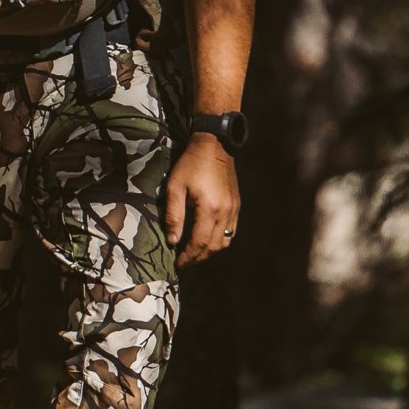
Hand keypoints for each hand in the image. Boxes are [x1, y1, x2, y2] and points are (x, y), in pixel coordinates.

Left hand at [164, 131, 240, 266]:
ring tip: (195, 253)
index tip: (177, 264)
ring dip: (210, 251)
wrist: (214, 145)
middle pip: (213, 247)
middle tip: (184, 262)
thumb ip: (173, 216)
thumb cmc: (191, 164)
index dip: (188, 257)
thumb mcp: (175, 187)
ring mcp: (234, 210)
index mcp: (210, 209)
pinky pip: (231, 231)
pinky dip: (220, 241)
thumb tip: (172, 241)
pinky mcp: (237, 205)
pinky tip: (209, 239)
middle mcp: (225, 213)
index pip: (199, 243)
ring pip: (225, 242)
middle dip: (198, 258)